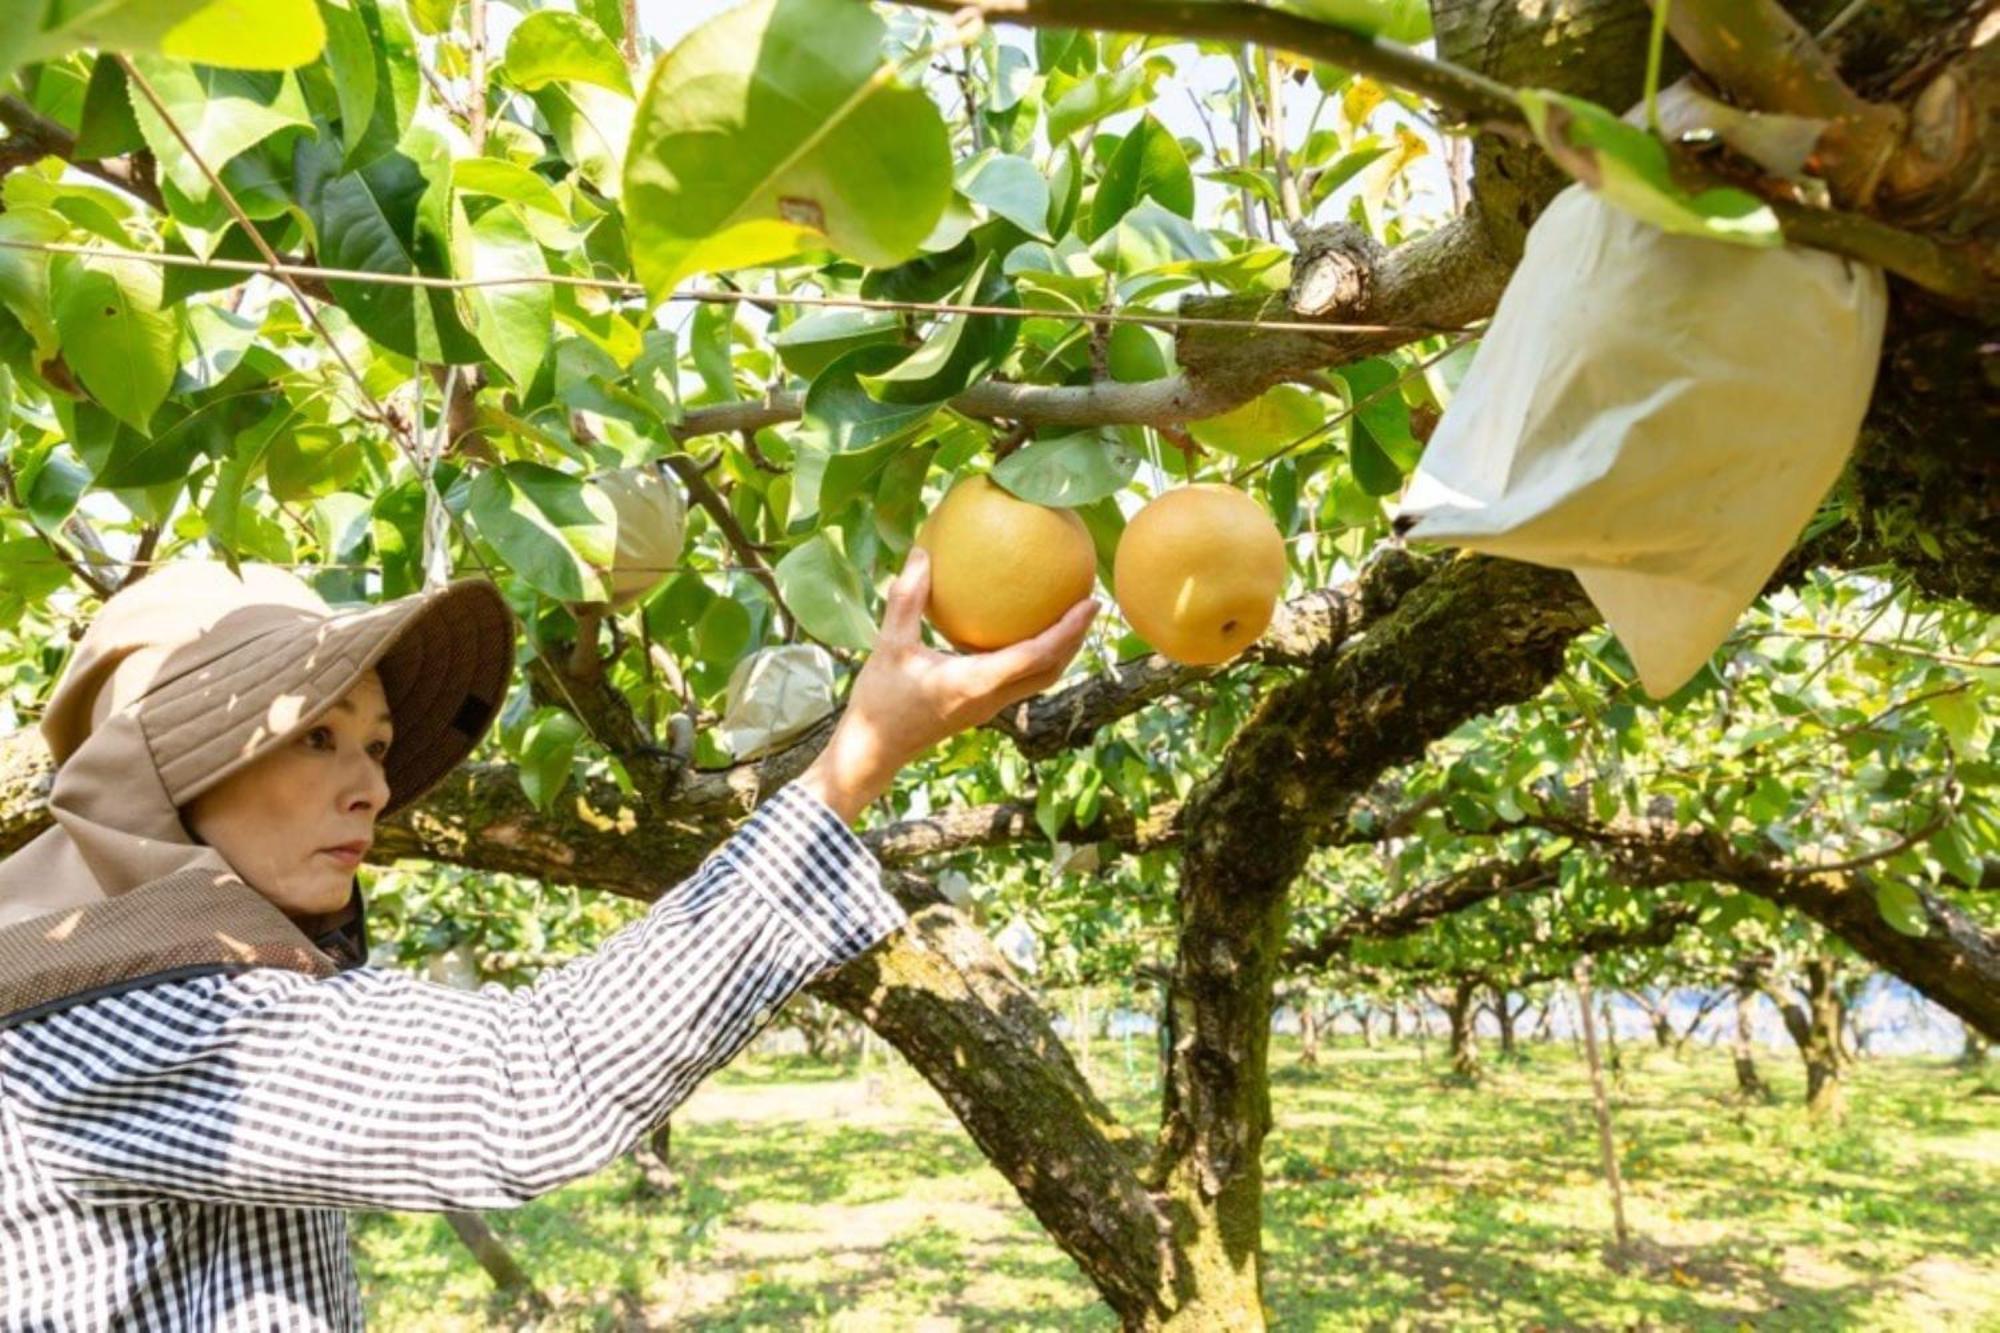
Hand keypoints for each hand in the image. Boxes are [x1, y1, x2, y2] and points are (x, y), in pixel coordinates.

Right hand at [798, 547, 1098, 822]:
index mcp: (977, 682)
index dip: (1069, 630)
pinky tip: (1020, 631)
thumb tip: (922, 553)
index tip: (1091, 603)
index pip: (1038, 655)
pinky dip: (1035, 657)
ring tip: (1068, 617)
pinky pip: (1020, 680)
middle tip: (1090, 604)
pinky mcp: (979, 708)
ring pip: (1040, 679)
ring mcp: (988, 707)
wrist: (872, 752)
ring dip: (1060, 651)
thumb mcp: (889, 644)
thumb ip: (907, 599)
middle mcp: (992, 697)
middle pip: (1052, 670)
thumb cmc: (879, 700)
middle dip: (1076, 639)